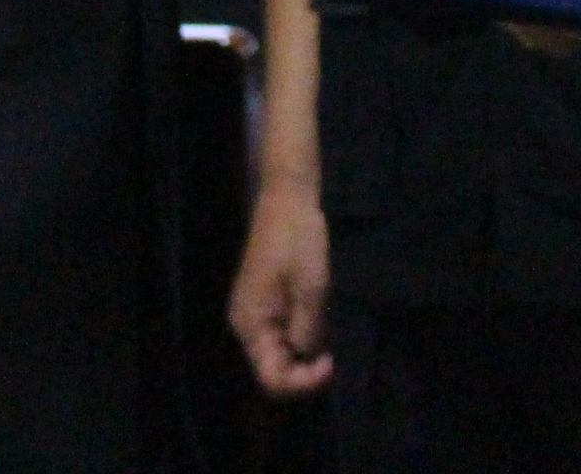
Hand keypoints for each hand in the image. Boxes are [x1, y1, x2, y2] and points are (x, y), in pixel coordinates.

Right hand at [225, 182, 331, 398]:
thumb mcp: (312, 287)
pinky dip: (302, 333)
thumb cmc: (298, 239)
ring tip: (328, 329)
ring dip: (305, 350)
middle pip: (274, 369)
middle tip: (334, 352)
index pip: (271, 379)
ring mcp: (255, 314)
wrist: (287, 198)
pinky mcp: (266, 302)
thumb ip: (308, 329)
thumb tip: (308, 357)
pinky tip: (319, 317)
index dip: (302, 383)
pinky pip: (282, 333)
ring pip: (280, 352)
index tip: (330, 363)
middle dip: (305, 368)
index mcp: (251, 325)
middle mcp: (247, 326)